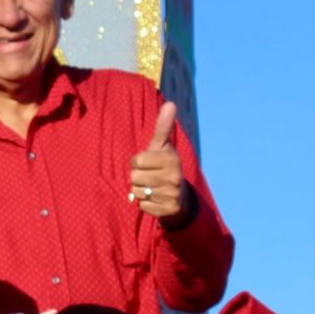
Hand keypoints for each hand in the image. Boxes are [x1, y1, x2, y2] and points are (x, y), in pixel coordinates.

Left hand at [127, 101, 188, 220]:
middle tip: (150, 177)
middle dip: (137, 178)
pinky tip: (155, 199)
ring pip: (136, 192)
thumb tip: (170, 103)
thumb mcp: (162, 146)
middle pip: (134, 177)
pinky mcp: (167, 209)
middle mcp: (173, 176)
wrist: (180, 196)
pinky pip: (142, 206)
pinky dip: (145, 204)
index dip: (137, 163)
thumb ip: (163, 126)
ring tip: (152, 188)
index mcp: (171, 159)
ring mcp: (171, 194)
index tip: (147, 164)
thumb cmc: (164, 166)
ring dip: (140, 191)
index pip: (136, 162)